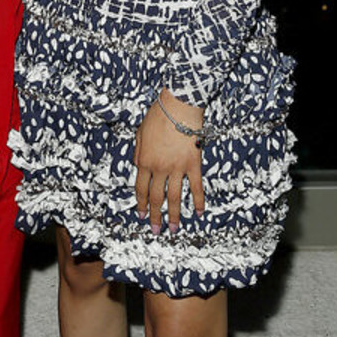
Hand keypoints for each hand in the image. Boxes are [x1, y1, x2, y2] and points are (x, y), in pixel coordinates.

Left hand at [134, 91, 205, 234]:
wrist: (179, 106)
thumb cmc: (159, 115)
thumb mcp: (140, 132)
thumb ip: (138, 151)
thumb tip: (137, 165)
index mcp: (144, 161)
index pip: (140, 189)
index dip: (141, 204)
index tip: (142, 216)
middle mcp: (159, 168)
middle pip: (156, 198)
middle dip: (155, 216)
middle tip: (156, 230)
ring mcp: (177, 168)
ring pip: (174, 197)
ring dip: (173, 215)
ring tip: (173, 229)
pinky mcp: (193, 164)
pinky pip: (196, 186)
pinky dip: (198, 201)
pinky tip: (199, 212)